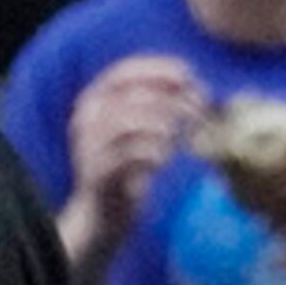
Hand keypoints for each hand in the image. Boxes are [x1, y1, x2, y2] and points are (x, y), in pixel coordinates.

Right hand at [65, 55, 205, 246]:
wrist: (103, 215)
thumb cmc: (128, 167)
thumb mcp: (139, 130)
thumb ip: (157, 105)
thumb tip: (197, 87)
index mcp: (93, 100)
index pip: (123, 72)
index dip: (157, 70)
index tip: (189, 76)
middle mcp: (86, 118)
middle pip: (133, 96)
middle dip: (172, 99)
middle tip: (199, 109)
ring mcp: (89, 145)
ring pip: (130, 122)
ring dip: (165, 125)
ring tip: (181, 137)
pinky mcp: (98, 172)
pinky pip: (131, 155)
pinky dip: (155, 152)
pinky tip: (164, 159)